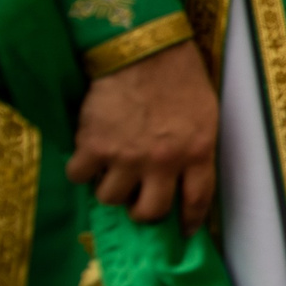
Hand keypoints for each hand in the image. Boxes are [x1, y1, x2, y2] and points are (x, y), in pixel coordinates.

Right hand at [67, 39, 219, 229]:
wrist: (146, 51)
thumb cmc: (181, 78)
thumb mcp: (206, 116)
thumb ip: (196, 149)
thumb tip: (186, 178)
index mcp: (198, 152)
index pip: (197, 201)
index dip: (188, 222)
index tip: (183, 234)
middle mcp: (164, 161)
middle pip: (149, 212)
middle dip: (142, 211)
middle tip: (136, 199)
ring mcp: (128, 156)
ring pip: (111, 198)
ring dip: (110, 188)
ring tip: (111, 170)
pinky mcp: (95, 145)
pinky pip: (79, 176)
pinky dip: (80, 170)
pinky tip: (88, 156)